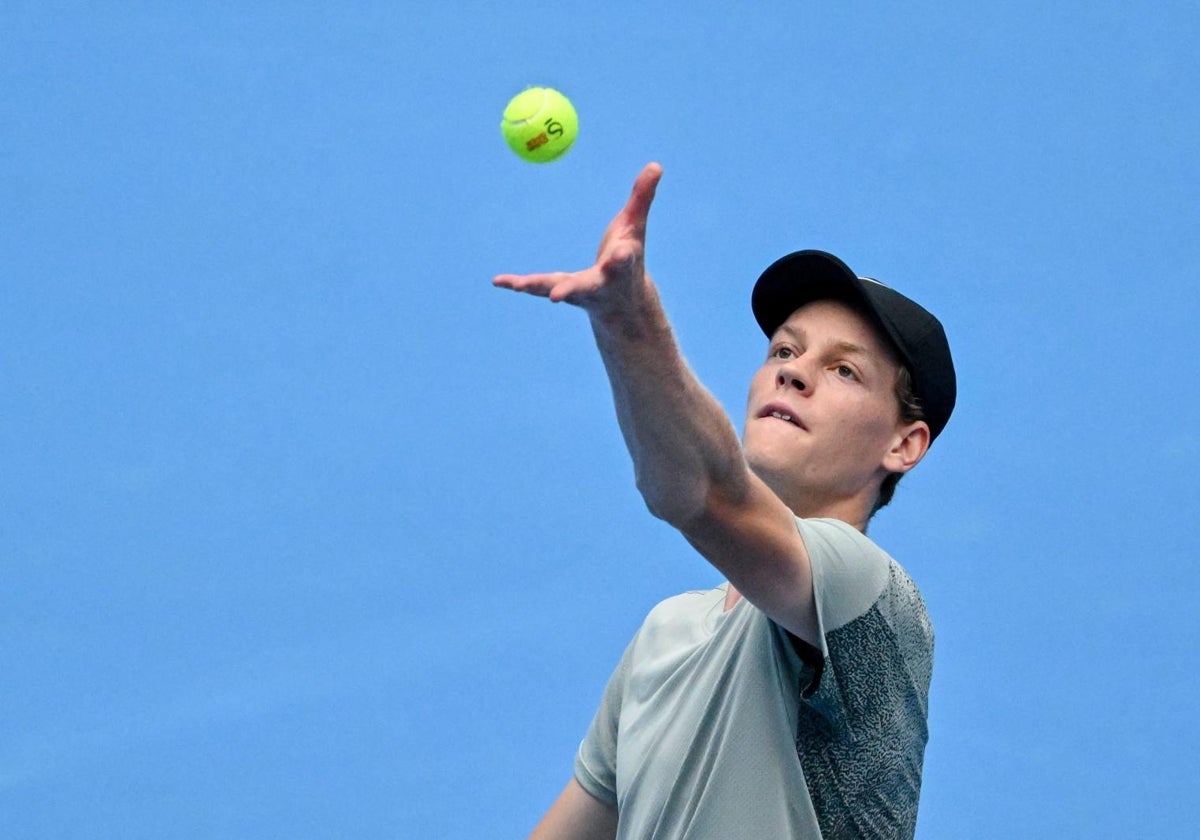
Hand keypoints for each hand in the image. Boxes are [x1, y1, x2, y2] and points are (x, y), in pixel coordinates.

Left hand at [493, 162, 662, 316]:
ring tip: (517, 285)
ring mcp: (579, 292)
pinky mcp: (561, 292)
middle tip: (556, 296)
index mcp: (622, 267)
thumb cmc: (628, 259)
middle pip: (585, 287)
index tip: (620, 254)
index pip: (623, 261)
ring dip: (537, 287)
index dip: (621, 258)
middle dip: (571, 290)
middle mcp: (601, 284)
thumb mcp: (636, 228)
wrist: (622, 303)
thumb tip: (656, 164)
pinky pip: (538, 288)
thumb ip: (642, 198)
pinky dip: (518, 284)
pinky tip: (498, 281)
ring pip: (558, 289)